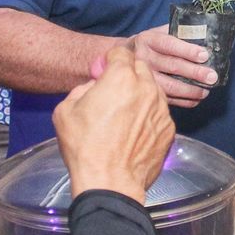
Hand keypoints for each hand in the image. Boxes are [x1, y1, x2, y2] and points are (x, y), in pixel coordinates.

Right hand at [56, 45, 173, 204]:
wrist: (109, 182)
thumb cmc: (85, 147)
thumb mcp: (65, 110)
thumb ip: (82, 89)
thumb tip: (95, 87)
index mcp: (121, 78)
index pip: (122, 52)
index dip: (111, 59)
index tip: (105, 71)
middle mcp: (147, 89)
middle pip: (141, 68)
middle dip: (128, 74)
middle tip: (114, 92)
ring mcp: (161, 110)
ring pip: (153, 90)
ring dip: (141, 94)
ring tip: (125, 114)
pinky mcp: (169, 130)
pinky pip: (159, 113)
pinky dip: (149, 116)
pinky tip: (135, 131)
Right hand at [96, 26, 215, 108]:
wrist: (122, 56)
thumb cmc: (150, 43)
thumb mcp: (158, 31)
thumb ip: (177, 31)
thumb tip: (205, 33)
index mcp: (148, 39)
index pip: (169, 45)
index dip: (187, 50)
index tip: (205, 55)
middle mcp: (144, 57)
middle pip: (172, 66)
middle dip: (194, 72)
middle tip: (212, 76)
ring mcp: (143, 76)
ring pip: (169, 86)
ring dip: (190, 90)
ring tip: (206, 90)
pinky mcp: (145, 90)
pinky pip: (167, 98)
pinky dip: (184, 101)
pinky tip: (196, 99)